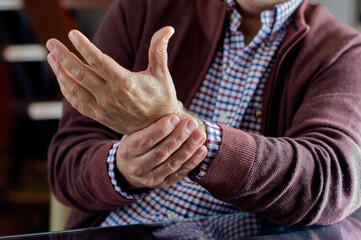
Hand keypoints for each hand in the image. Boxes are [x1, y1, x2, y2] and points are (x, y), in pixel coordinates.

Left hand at [46, 26, 184, 134]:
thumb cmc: (161, 97)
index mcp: (125, 82)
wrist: (159, 128)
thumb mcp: (161, 74)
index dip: (84, 46)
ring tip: (51, 57)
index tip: (72, 34)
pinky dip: (66, 90)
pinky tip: (62, 78)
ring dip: (60, 72)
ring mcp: (103, 108)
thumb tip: (168, 29)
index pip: (98, 61)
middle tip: (51, 42)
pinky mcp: (100, 116)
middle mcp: (111, 96)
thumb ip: (159, 50)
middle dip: (63, 56)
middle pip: (80, 73)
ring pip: (74, 89)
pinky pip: (77, 103)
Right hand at [116, 115, 207, 188]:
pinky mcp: (162, 184)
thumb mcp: (133, 131)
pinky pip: (179, 173)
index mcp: (127, 150)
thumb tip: (173, 104)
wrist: (127, 170)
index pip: (145, 141)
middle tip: (191, 123)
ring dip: (189, 148)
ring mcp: (150, 178)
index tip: (174, 117)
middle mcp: (137, 167)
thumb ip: (150, 121)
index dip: (161, 130)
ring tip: (200, 134)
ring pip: (172, 163)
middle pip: (161, 152)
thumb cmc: (134, 143)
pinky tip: (202, 150)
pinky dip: (192, 162)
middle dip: (178, 137)